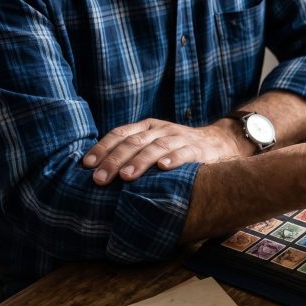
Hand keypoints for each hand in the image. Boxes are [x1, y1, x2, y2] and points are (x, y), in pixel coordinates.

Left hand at [83, 118, 251, 184]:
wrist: (217, 142)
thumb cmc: (177, 148)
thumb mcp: (154, 143)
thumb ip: (133, 150)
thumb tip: (99, 169)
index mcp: (146, 127)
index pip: (120, 134)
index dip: (102, 148)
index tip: (87, 164)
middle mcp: (160, 130)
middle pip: (133, 143)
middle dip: (115, 160)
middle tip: (100, 179)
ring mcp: (179, 138)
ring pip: (155, 148)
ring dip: (139, 162)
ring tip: (126, 176)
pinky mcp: (197, 150)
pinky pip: (184, 153)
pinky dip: (174, 159)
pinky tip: (163, 168)